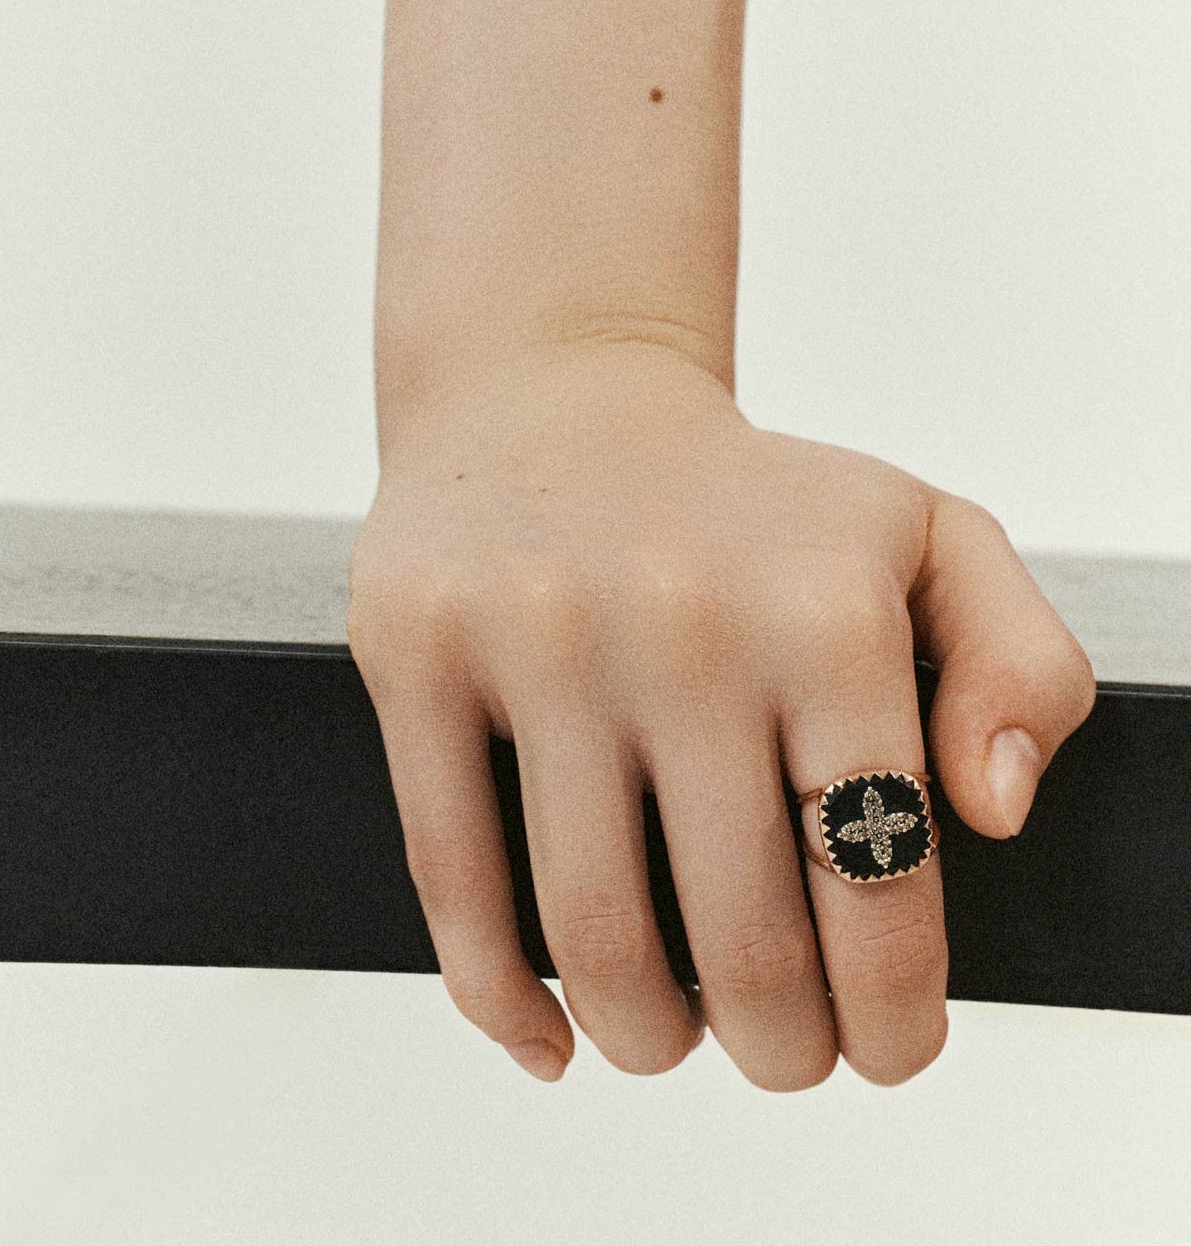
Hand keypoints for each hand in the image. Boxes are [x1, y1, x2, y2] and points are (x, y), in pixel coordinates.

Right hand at [345, 339, 1095, 1087]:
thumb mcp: (928, 538)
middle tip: (782, 1050)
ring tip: (669, 1037)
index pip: (879, 877)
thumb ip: (1023, 664)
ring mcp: (536, 638)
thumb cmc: (750, 501)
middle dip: (779, 1047)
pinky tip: (544, 1035)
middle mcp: (683, 623)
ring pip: (593, 935)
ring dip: (646, 1039)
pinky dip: (498, 996)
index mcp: (826, 610)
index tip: (885, 1045)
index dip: (892, 1011)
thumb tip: (987, 812)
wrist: (554, 392)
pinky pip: (451, 876)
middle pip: (741, 941)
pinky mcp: (417, 653)